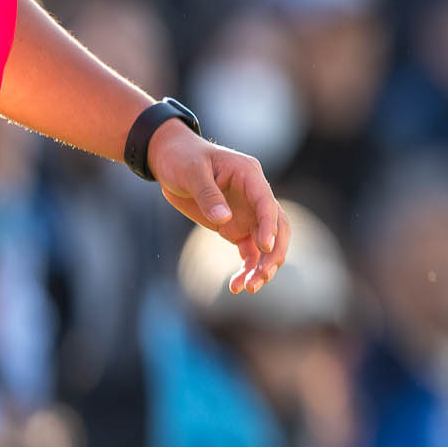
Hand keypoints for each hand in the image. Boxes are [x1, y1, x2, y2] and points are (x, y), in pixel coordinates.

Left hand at [147, 120, 289, 291]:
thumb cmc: (182, 158)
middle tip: (260, 276)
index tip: (265, 247)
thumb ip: (208, 194)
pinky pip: (249, 252)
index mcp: (249, 176)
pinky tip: (236, 286)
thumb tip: (224, 220)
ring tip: (247, 288)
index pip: (267, 203)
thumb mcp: (191, 172)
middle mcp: (255, 197)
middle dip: (273, 253)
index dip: (269, 225)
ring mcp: (248, 214)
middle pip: (278, 227)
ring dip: (262, 266)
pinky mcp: (236, 227)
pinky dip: (246, 269)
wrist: (170, 160)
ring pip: (266, 244)